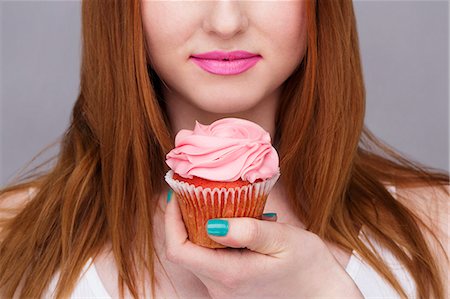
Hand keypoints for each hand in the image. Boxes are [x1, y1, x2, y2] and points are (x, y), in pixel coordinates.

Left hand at [164, 191, 362, 298]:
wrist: (323, 295)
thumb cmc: (309, 267)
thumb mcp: (282, 240)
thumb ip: (248, 231)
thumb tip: (211, 223)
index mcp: (229, 274)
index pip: (178, 250)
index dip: (171, 221)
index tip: (179, 194)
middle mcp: (220, 288)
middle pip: (184, 251)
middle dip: (183, 219)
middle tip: (194, 190)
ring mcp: (225, 291)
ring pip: (196, 255)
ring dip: (198, 226)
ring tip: (214, 201)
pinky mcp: (232, 287)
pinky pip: (211, 260)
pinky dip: (213, 238)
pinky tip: (232, 221)